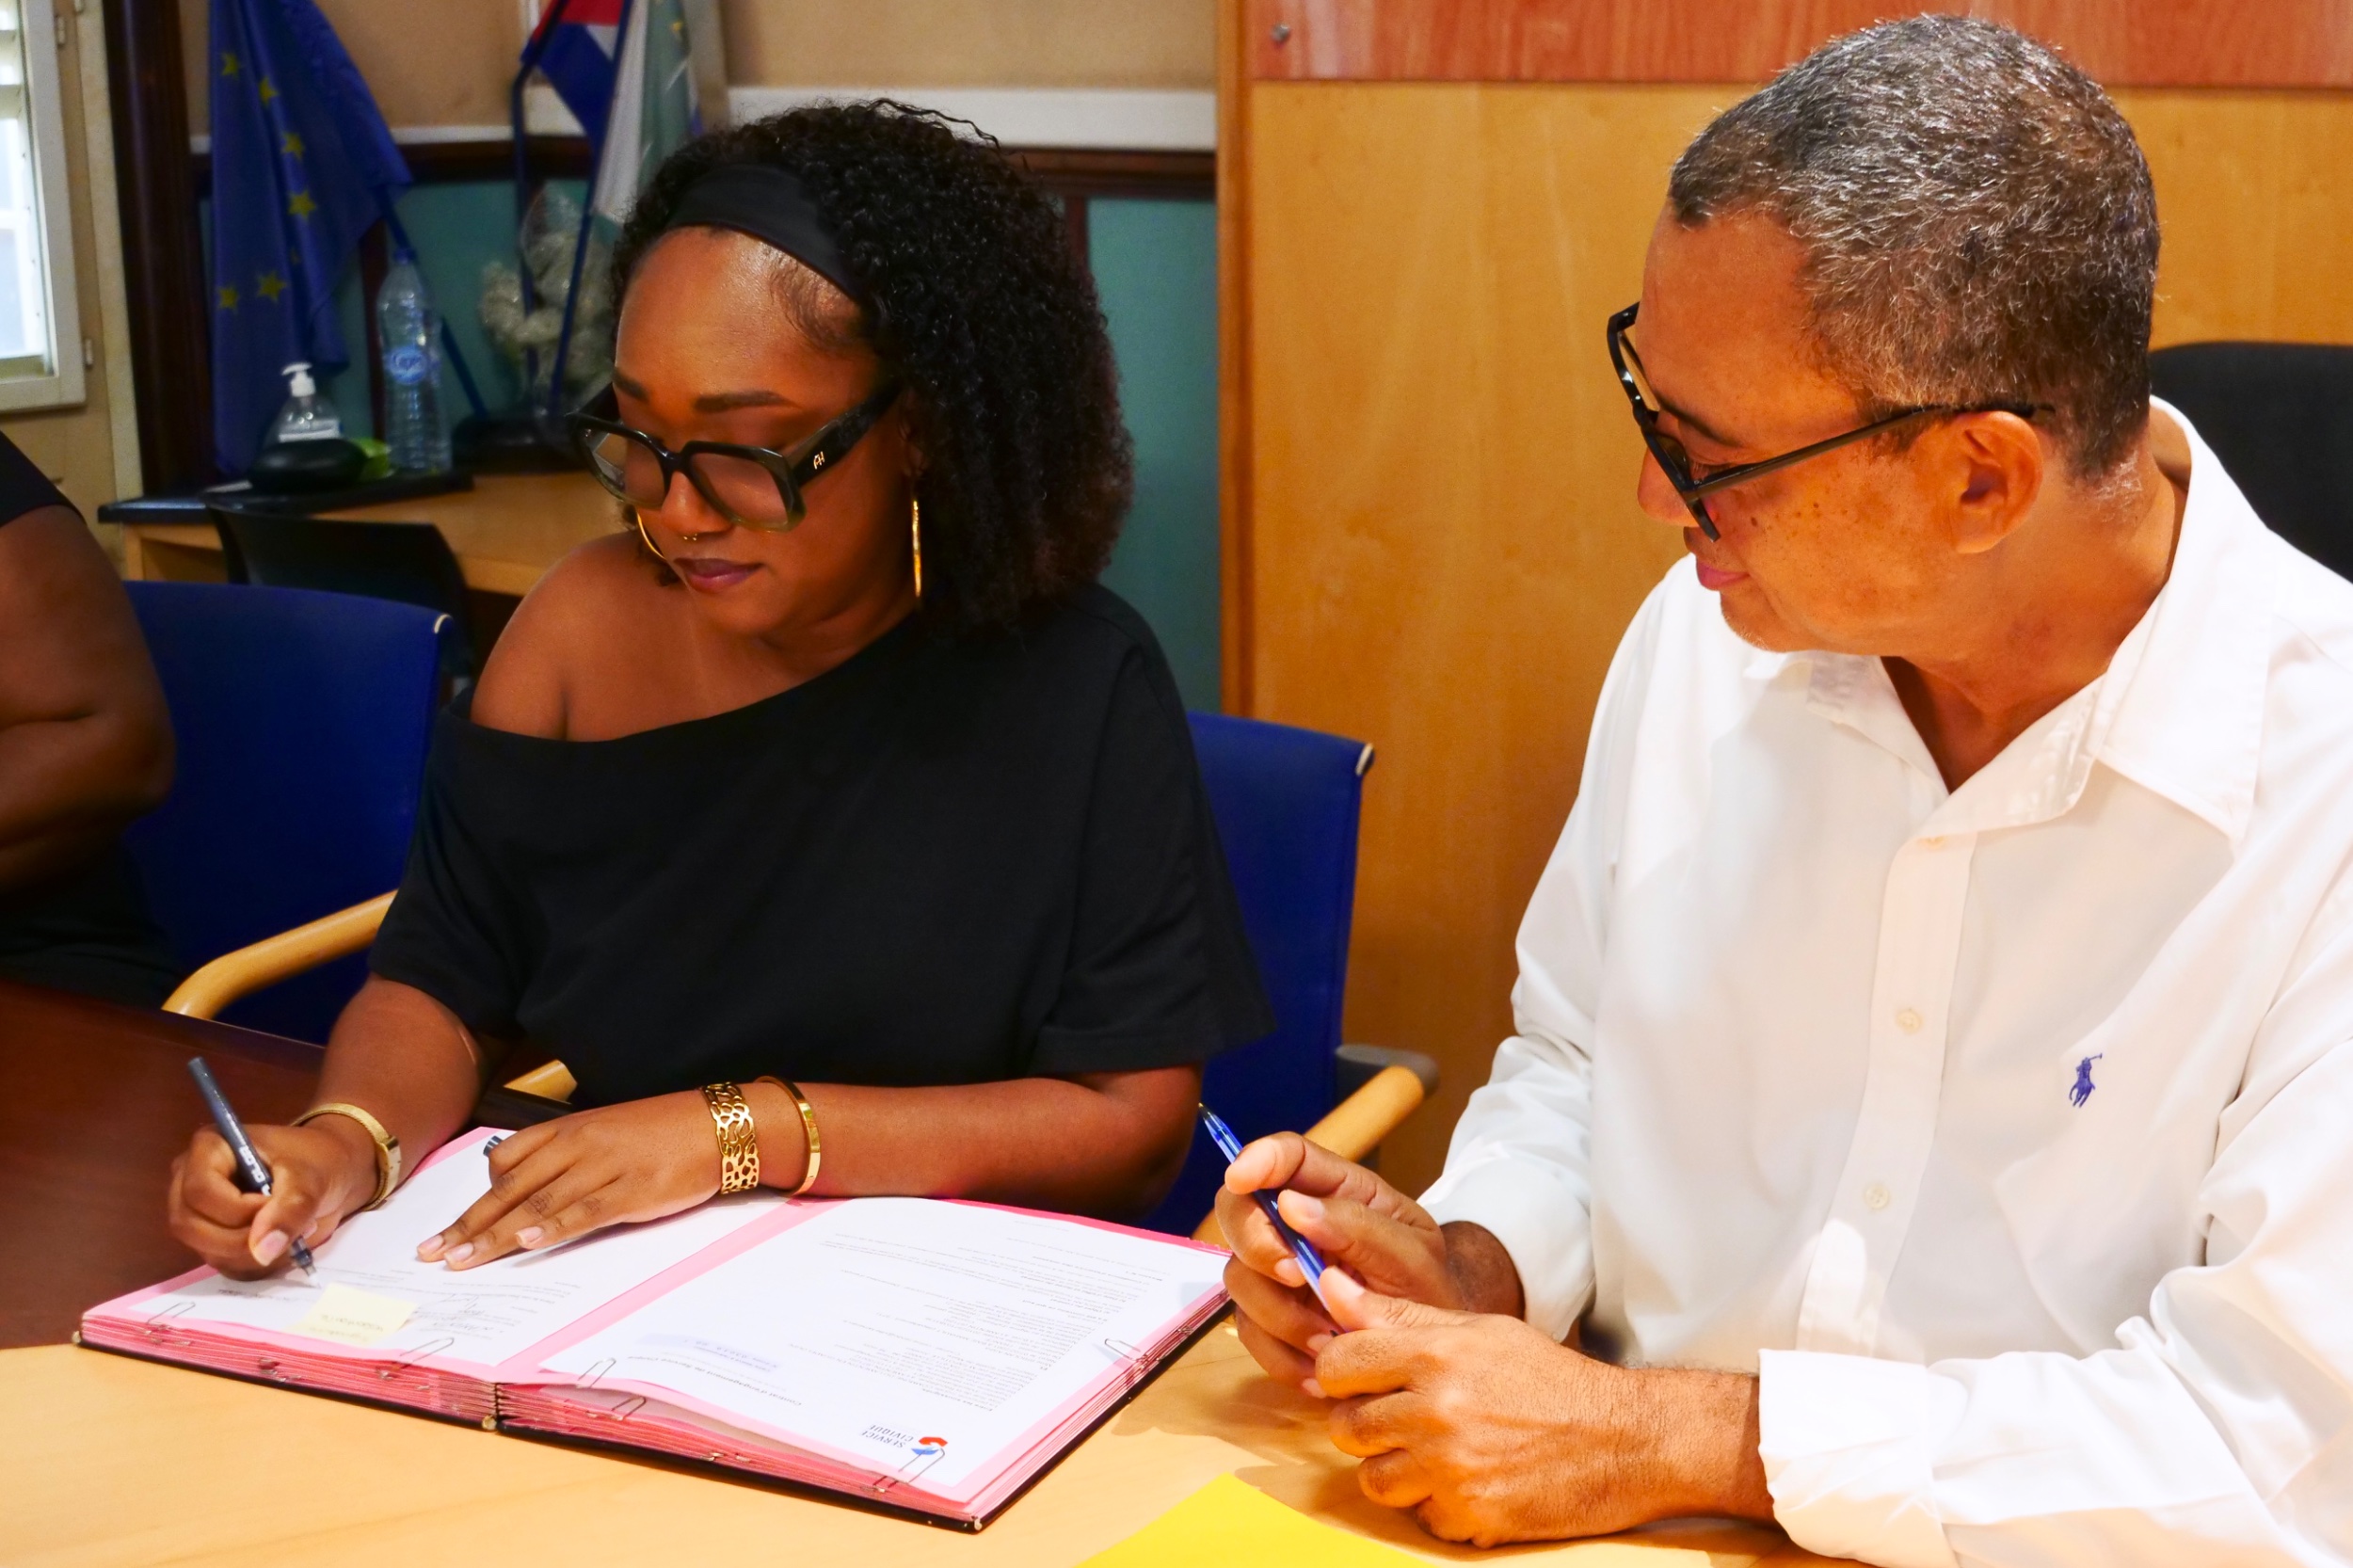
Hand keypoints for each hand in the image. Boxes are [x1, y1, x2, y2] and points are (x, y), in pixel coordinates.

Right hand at [167, 1117, 377, 1278]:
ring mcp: (198, 1214)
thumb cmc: (316, 1161)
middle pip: (190, 1225)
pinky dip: (257, 1262)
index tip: (274, 1203)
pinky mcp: (211, 1240)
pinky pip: (223, 1264)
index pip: (200, 1191)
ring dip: (253, 1252)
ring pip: (206, 1250)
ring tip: (291, 1229)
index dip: (236, 1208)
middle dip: (240, 1237)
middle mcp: (190, 1181)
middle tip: (286, 1226)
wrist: (329, 1175)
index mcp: (209, 1148)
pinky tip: (281, 1242)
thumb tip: (262, 1252)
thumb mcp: (310, 1179)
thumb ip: (289, 1210)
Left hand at [419, 1091, 720, 1268]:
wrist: (718, 1126)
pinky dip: (553, 1228)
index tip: (451, 1228)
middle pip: (511, 1188)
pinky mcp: (631, 1190)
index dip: (475, 1199)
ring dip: (497, 1234)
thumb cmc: (664, 1131)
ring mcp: (604, 1167)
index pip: (507, 1162)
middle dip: (469, 1223)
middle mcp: (578, 1145)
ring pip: (538, 1203)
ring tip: (464, 1260)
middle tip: (434, 1253)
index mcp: (570, 1128)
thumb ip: (569, 1155)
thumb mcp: (608, 1131)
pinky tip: (528, 1243)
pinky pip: (584, 1211)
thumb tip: (531, 1188)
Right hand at [1215, 1133, 1467, 1387]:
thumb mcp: (1411, 1255)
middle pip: (1238, 1211)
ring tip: (1329, 1339)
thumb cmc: (1426, 1288)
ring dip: (1277, 1313)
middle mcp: (1296, 1224)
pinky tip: (1320, 1370)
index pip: (1286, 1155)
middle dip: (1258, 1245)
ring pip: (1238, 1276)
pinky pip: (1249, 1332)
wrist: (1429, 1349)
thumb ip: (1357, 1227)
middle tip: (1297, 1278)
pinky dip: (1281, 1355)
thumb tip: (1291, 1205)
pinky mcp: (1269, 1319)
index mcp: (1337, 1190)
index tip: (1241, 1177)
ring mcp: (1277, 1271)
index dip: (1256, 1158)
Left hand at [1314, 1271, 1770, 1546]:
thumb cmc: (1550, 1380)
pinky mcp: (1470, 1515)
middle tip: (1407, 1419)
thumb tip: (1330, 1286)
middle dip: (1368, 1424)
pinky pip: (1418, 1515)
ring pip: (1373, 1479)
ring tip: (1438, 1453)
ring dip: (1397, 1470)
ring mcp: (1451, 1468)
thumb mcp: (1481, 1331)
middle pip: (1346, 1426)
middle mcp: (1437, 1412)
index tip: (1359, 1381)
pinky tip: (1470, 1480)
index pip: (1337, 1365)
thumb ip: (1401, 1315)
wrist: (1625, 1439)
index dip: (1340, 1374)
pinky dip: (1437, 1504)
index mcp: (1436, 1356)